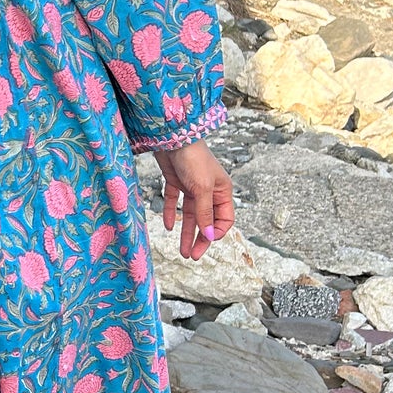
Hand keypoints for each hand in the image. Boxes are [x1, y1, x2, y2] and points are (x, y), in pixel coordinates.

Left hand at [152, 138, 233, 260]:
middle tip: (192, 256)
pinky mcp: (176, 182)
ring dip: (186, 232)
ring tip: (182, 251)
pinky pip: (174, 202)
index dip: (216, 232)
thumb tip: (209, 236)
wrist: (173, 137)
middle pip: (207, 220)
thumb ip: (205, 213)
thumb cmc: (194, 159)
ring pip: (191, 215)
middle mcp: (209, 190)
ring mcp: (192, 186)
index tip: (206, 243)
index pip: (225, 219)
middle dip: (200, 239)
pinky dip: (171, 214)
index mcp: (222, 191)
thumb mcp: (201, 189)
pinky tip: (167, 226)